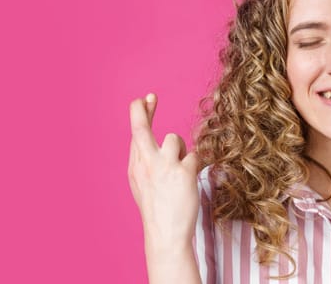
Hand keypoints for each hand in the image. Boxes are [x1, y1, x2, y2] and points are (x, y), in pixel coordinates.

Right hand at [128, 93, 200, 247]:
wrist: (165, 233)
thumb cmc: (156, 208)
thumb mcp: (141, 183)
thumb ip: (144, 159)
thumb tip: (147, 136)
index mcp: (136, 166)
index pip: (135, 134)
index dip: (140, 114)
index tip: (144, 100)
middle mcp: (146, 163)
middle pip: (142, 128)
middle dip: (143, 111)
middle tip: (149, 96)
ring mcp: (164, 166)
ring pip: (176, 139)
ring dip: (182, 150)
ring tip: (179, 170)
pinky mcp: (183, 172)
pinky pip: (194, 155)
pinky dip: (194, 165)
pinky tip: (189, 181)